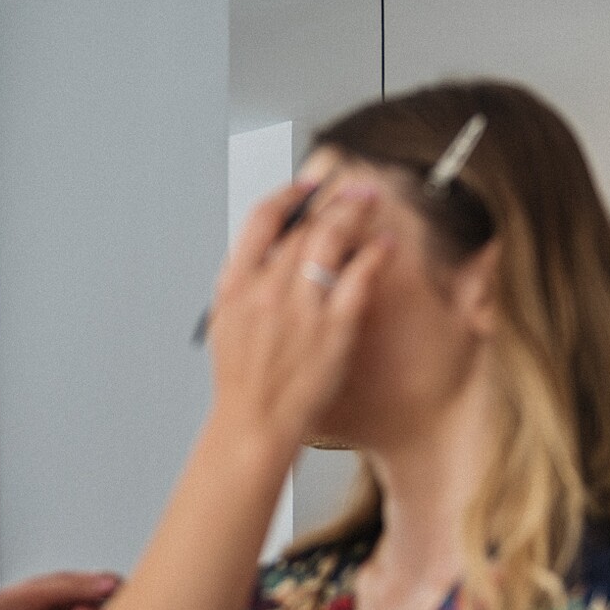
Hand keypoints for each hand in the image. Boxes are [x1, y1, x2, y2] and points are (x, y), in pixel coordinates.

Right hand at [203, 179, 393, 460]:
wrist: (255, 423)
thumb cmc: (243, 382)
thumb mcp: (225, 322)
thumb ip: (243, 282)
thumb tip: (265, 249)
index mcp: (236, 285)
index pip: (260, 220)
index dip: (288, 195)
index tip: (306, 186)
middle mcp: (268, 289)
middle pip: (304, 224)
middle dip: (333, 199)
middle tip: (352, 189)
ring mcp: (301, 307)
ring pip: (332, 239)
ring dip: (355, 212)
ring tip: (370, 201)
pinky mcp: (333, 327)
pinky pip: (359, 276)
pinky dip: (374, 253)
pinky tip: (384, 244)